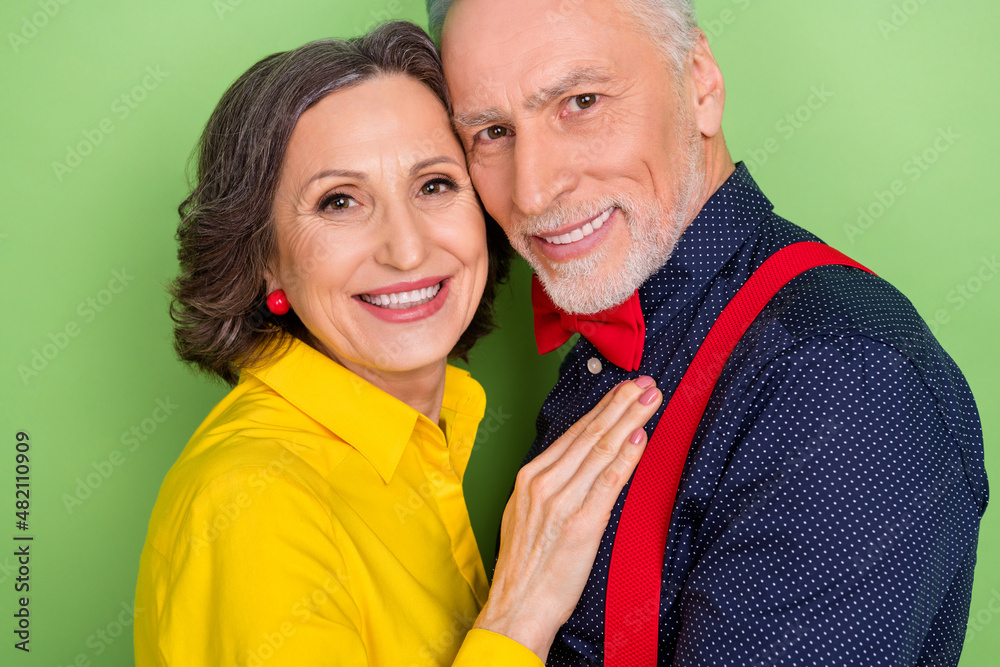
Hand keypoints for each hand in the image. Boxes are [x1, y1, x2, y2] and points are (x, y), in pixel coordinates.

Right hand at [474, 377, 662, 660]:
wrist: (517, 607)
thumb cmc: (526, 567)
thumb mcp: (526, 515)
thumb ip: (550, 486)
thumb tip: (578, 464)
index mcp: (529, 478)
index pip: (573, 434)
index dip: (603, 409)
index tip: (624, 392)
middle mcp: (543, 483)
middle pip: (589, 434)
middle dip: (621, 405)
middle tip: (646, 384)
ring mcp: (561, 501)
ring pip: (601, 450)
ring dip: (630, 421)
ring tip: (650, 401)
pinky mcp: (580, 524)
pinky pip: (608, 481)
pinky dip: (626, 457)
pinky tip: (640, 438)